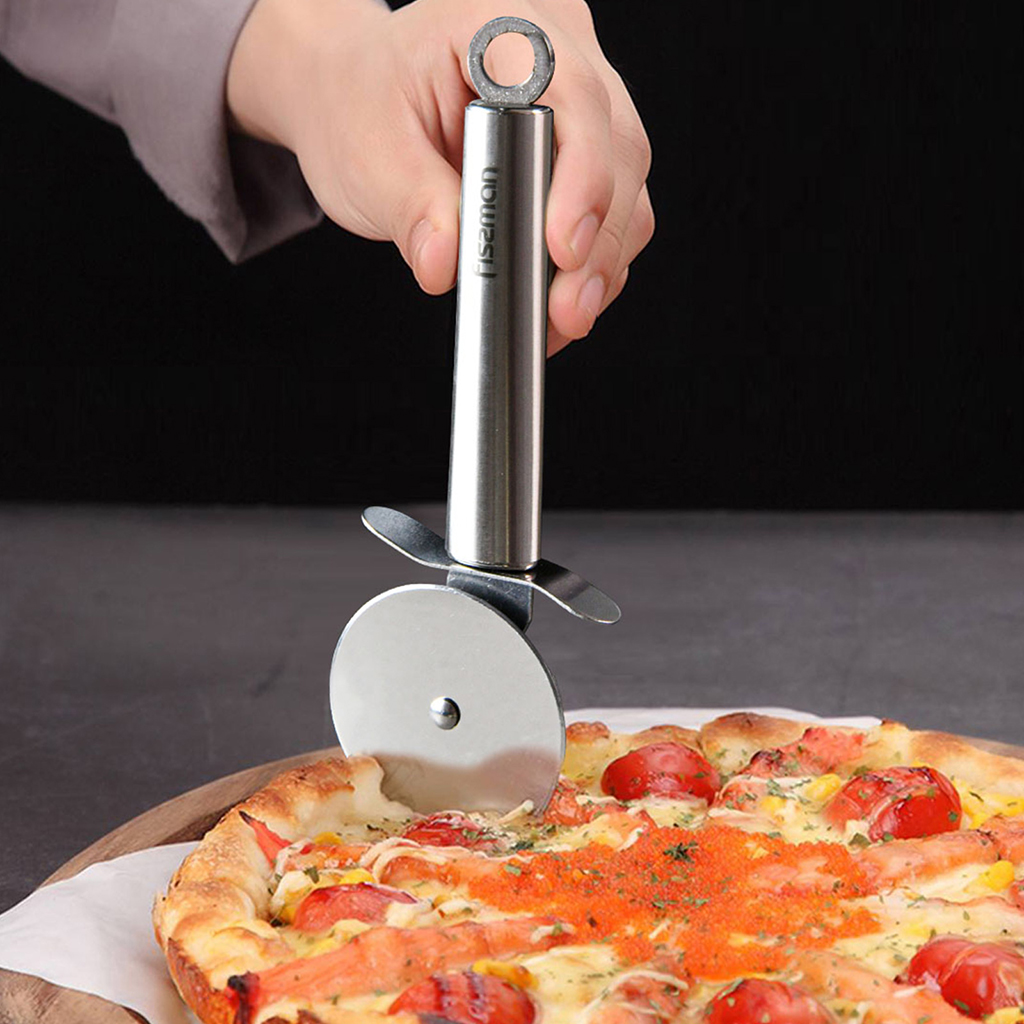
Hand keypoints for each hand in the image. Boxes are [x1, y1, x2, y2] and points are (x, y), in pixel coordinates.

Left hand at [227, 0, 652, 353]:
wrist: (353, 101)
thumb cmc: (359, 104)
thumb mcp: (366, 151)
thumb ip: (410, 205)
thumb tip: (445, 263)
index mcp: (501, 28)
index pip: (574, 94)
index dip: (581, 175)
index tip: (563, 248)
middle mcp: (558, 56)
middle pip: (618, 148)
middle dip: (597, 240)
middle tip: (566, 310)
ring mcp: (578, 107)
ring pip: (627, 188)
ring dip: (601, 262)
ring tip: (560, 319)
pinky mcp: (580, 156)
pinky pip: (612, 214)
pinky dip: (591, 266)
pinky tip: (558, 306)